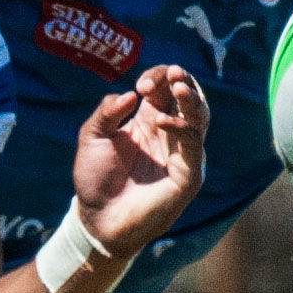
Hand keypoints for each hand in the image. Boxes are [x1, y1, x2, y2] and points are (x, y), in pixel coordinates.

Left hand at [71, 65, 208, 255]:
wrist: (97, 218)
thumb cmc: (95, 178)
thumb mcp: (92, 137)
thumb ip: (107, 112)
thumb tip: (131, 95)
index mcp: (149, 118)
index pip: (165, 86)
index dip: (157, 77)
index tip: (140, 86)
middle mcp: (170, 132)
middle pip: (188, 96)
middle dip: (182, 80)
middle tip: (172, 73)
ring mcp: (181, 153)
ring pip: (200, 117)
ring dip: (193, 99)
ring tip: (179, 86)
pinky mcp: (187, 175)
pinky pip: (193, 147)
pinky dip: (182, 129)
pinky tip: (162, 123)